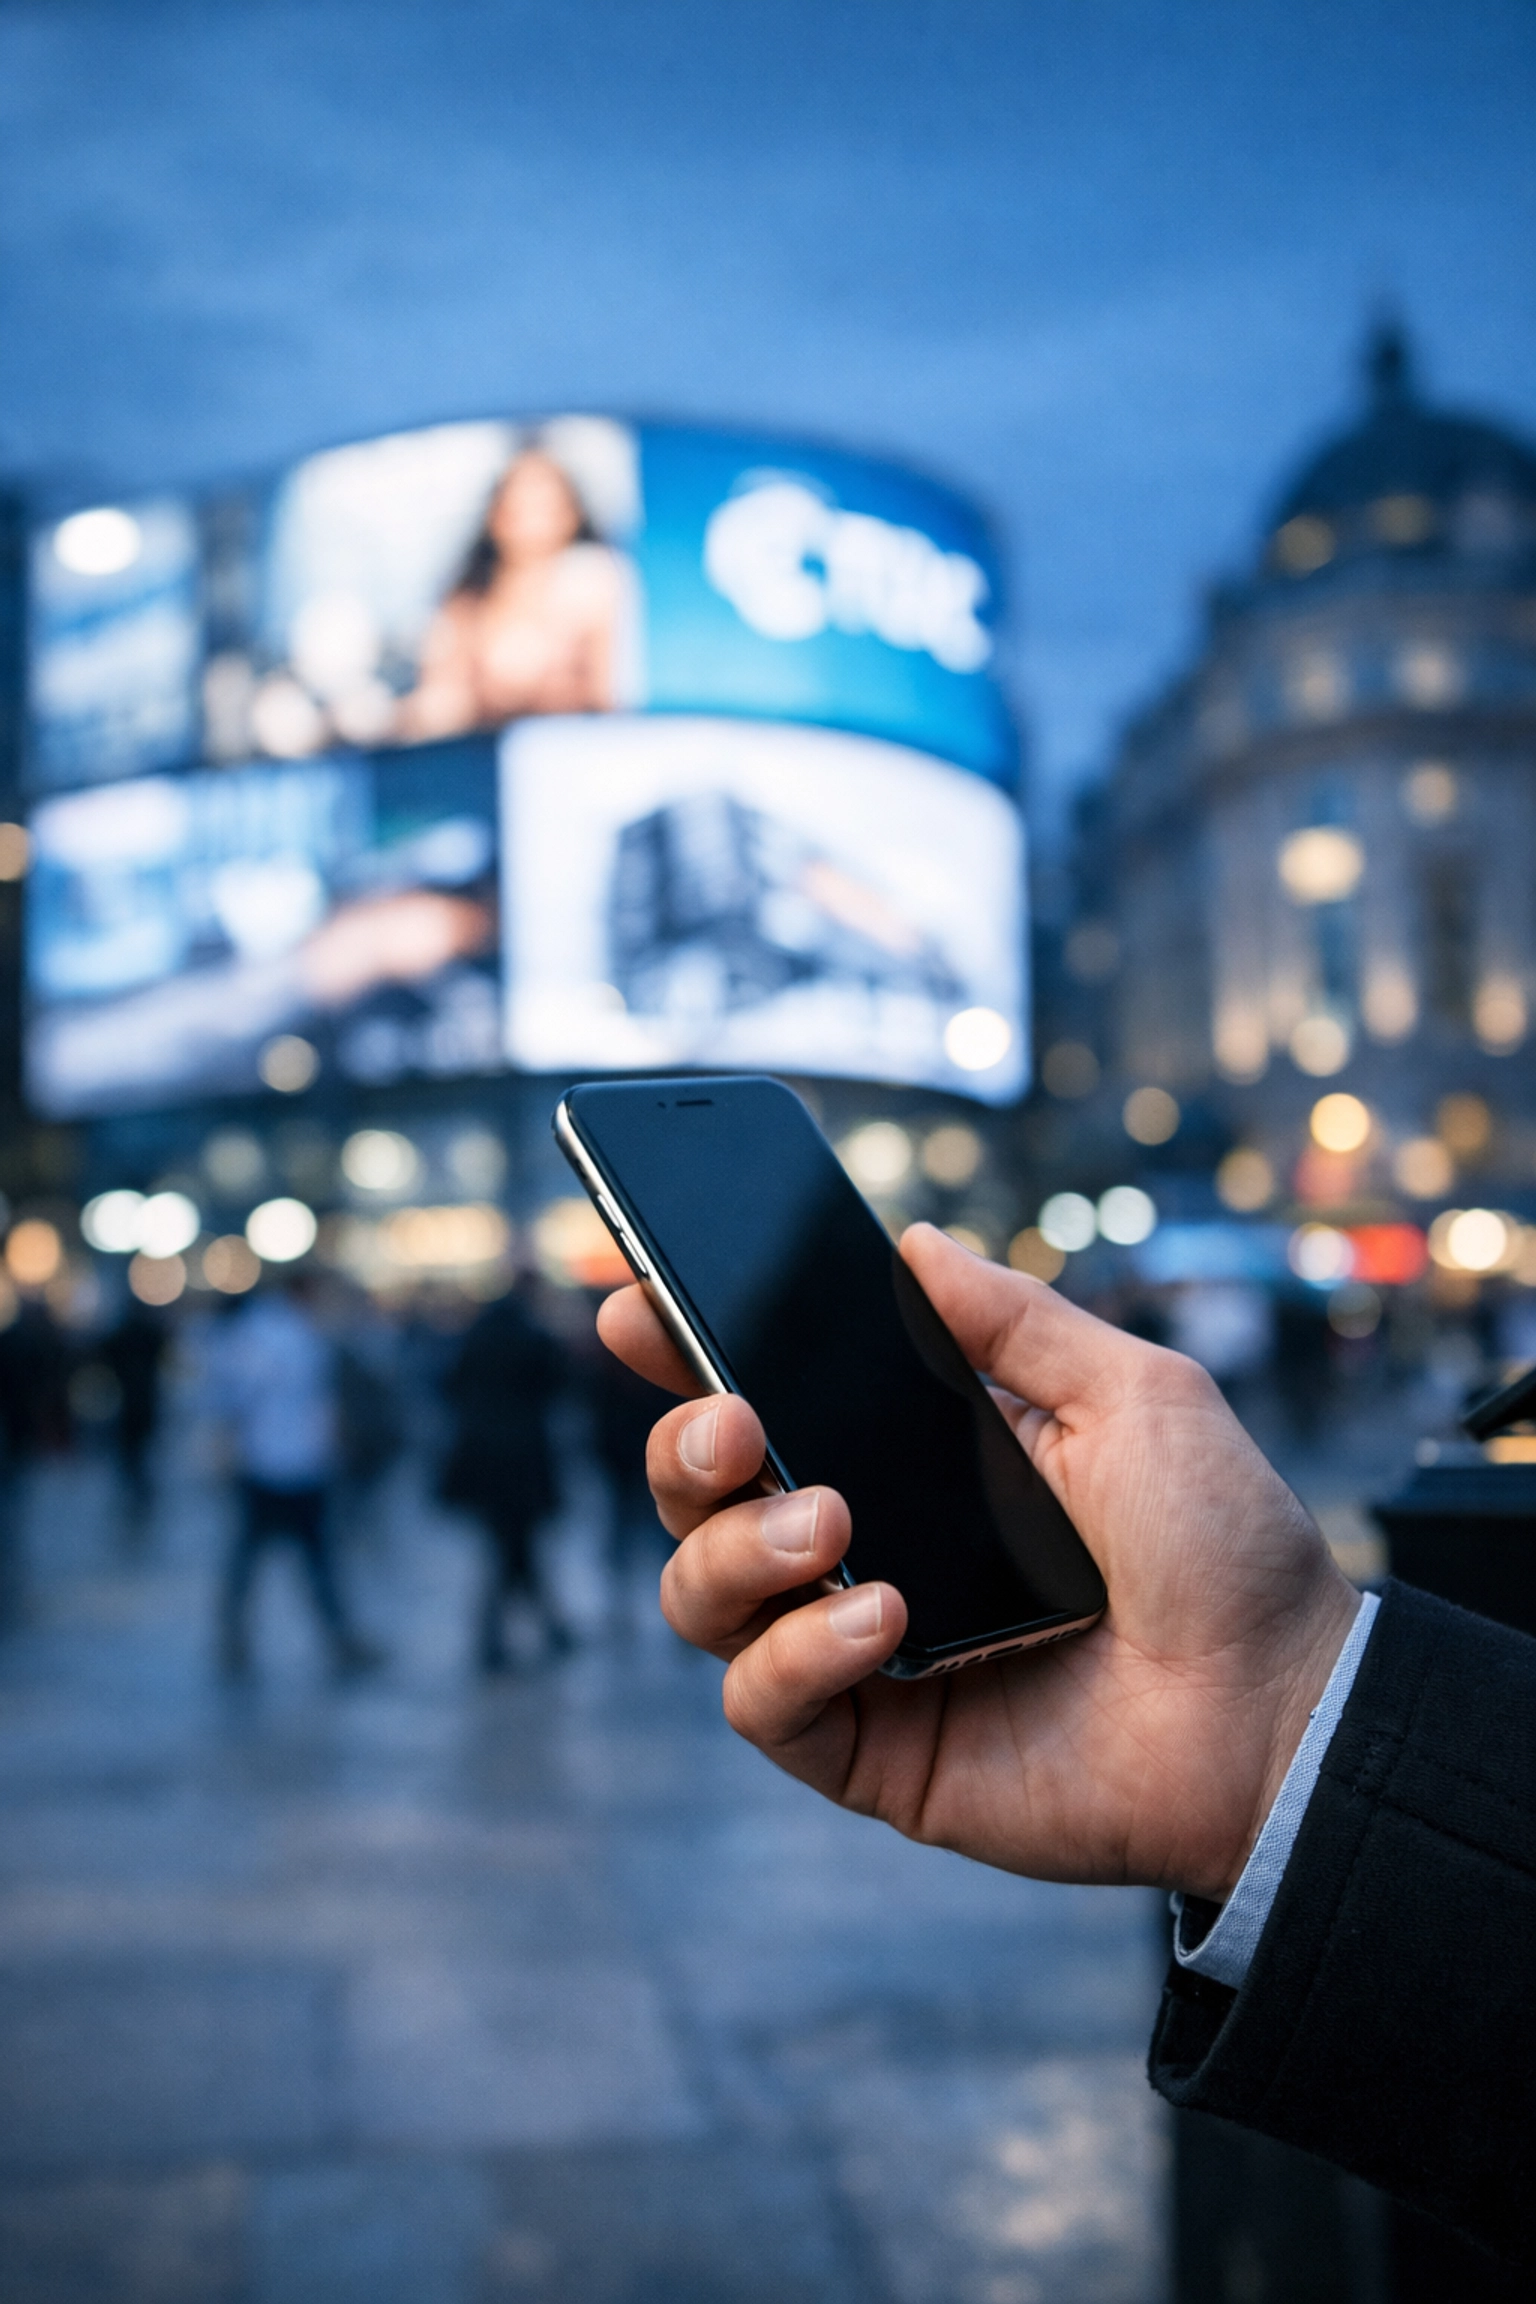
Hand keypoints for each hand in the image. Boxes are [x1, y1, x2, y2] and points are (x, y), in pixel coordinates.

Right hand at [597, 1224, 1359, 1901]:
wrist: (1281, 1707)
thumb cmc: (1224, 1545)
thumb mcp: (1131, 1392)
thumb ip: (1012, 1318)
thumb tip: (913, 1242)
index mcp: (916, 1459)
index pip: (768, 1398)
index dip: (685, 1355)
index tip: (637, 1307)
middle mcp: (868, 1550)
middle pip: (702, 1496)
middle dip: (685, 1449)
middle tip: (736, 1424)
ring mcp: (860, 1654)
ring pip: (703, 1597)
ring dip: (737, 1549)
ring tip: (832, 1525)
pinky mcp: (873, 1749)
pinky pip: (763, 1704)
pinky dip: (796, 1655)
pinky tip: (882, 1621)